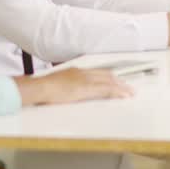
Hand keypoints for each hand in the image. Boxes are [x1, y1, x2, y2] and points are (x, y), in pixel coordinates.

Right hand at [15, 67, 134, 107]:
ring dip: (121, 86)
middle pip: (106, 75)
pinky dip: (117, 92)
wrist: (39, 88)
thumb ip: (64, 86)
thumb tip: (65, 91)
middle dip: (118, 81)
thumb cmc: (43, 88)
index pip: (97, 73)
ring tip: (130, 92)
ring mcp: (86, 80)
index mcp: (76, 72)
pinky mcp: (87, 89)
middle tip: (128, 86)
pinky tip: (124, 95)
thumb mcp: (56, 84)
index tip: (116, 80)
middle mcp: (83, 73)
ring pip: (109, 81)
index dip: (108, 77)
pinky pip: (107, 89)